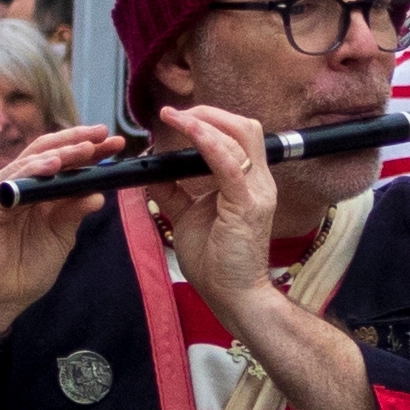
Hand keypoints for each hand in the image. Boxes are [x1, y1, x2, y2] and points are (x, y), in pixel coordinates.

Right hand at [0, 128, 111, 334]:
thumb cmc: (25, 268)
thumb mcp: (60, 237)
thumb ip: (73, 213)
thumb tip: (98, 193)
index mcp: (35, 191)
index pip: (61, 161)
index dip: (86, 151)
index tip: (114, 143)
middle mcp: (16, 185)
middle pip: (46, 154)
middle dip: (77, 142)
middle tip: (104, 136)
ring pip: (30, 163)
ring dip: (60, 154)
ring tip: (85, 148)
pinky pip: (10, 183)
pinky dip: (32, 172)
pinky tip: (52, 168)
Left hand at [140, 99, 280, 307]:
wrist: (233, 296)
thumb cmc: (217, 262)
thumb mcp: (186, 217)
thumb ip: (172, 191)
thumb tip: (150, 168)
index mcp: (248, 183)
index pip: (237, 136)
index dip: (208, 120)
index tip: (174, 118)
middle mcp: (259, 182)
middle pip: (244, 127)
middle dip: (207, 113)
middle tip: (174, 115)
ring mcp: (257, 192)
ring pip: (240, 136)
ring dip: (203, 121)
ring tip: (174, 118)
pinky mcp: (247, 205)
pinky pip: (229, 164)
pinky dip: (207, 143)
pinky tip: (188, 134)